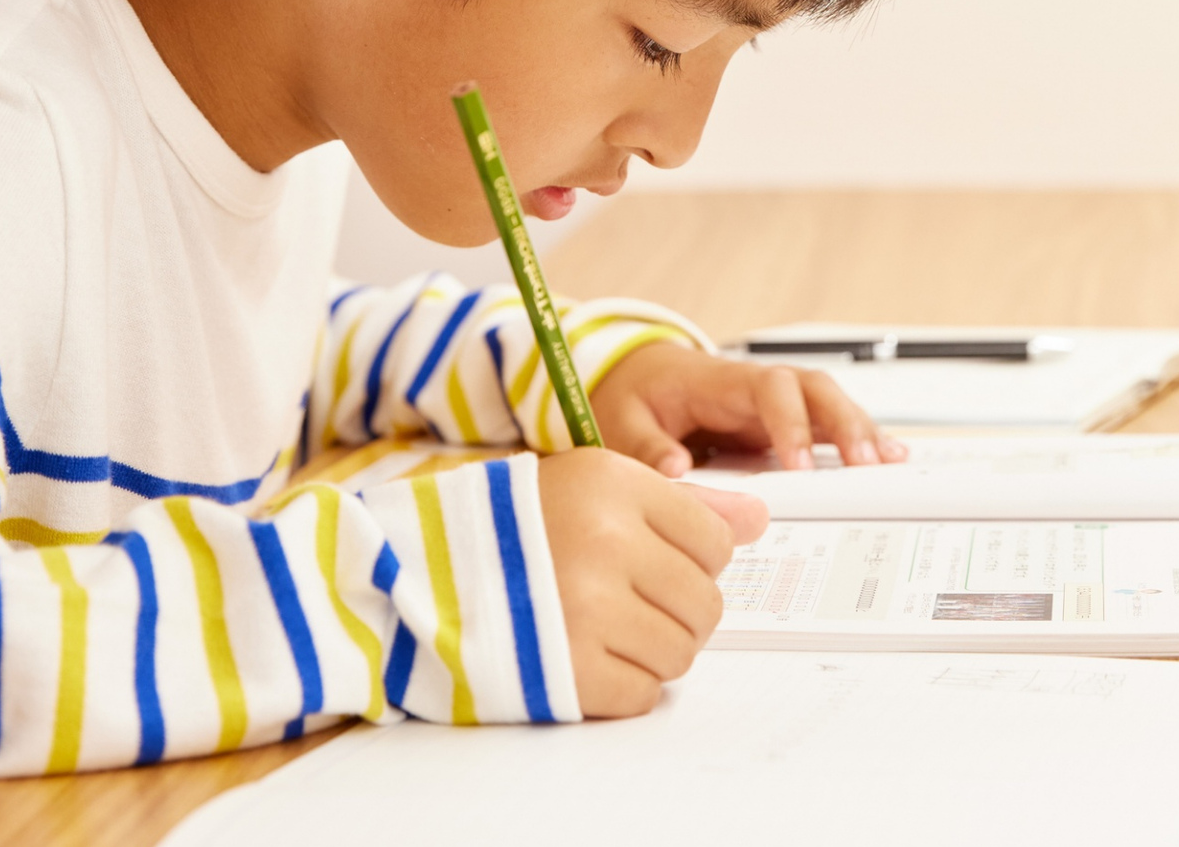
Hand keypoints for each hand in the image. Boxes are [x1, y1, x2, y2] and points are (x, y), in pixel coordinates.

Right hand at [537, 447, 766, 716]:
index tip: (653, 560)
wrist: (421, 576)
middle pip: (706, 603)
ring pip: (682, 652)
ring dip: (654, 649)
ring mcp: (587, 611)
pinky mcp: (570, 671)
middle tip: (631, 600)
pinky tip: (587, 654)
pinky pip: (645, 693)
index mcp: (613, 485)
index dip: (692, 558)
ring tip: (606, 627)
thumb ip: (682, 505)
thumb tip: (758, 519)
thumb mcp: (594, 487)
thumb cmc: (514, 528)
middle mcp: (606, 543)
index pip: (716, 540)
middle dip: (677, 609)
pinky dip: (625, 684)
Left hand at [590, 341, 908, 475]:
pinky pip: (826, 425)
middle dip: (843, 423)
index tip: (799, 465)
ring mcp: (774, 403)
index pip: (768, 389)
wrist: (639, 377)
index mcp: (720, 382)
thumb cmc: (635, 396)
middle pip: (814, 389)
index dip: (790, 423)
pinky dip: (857, 437)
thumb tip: (676, 470)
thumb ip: (645, 447)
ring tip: (887, 464)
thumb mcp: (623, 420)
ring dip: (858, 430)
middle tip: (862, 464)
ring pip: (829, 404)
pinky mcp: (784, 422)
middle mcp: (756, 387)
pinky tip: (887, 457)